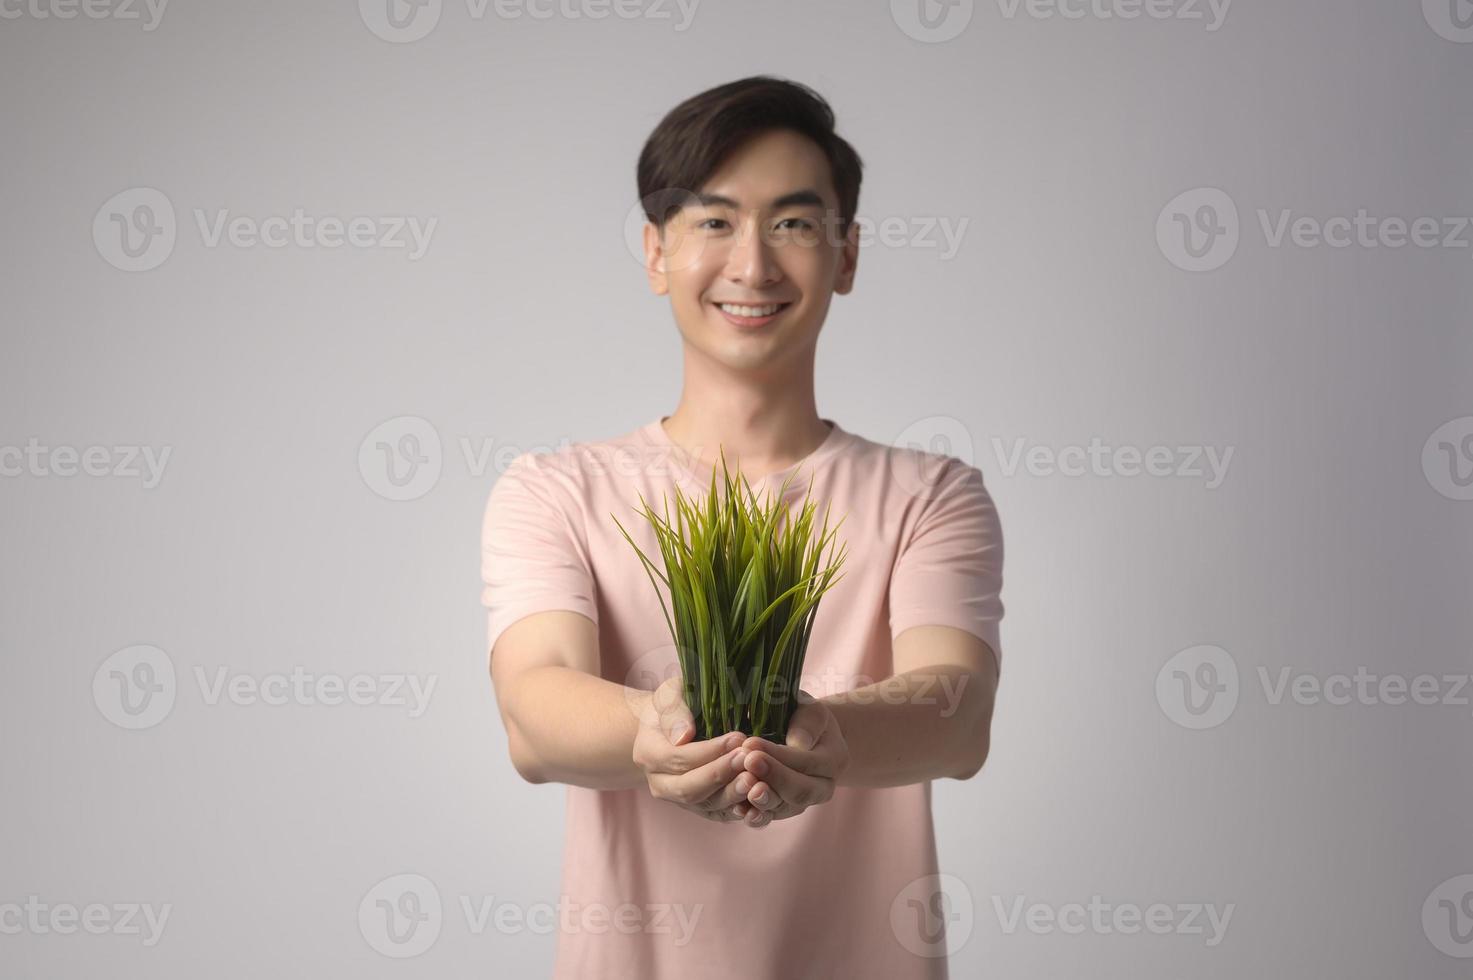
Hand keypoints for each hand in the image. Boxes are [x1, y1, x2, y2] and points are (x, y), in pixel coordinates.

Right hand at [631, 676, 756, 822]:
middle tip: (748, 759)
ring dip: (733, 794)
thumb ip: (674, 710)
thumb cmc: (676, 704)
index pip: (678, 758)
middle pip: (689, 788)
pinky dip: (739, 810)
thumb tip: (683, 735)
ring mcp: (679, 800)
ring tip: (756, 779)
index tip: (737, 737)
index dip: (709, 751)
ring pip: (707, 805)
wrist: (674, 727)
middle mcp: (659, 783)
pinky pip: (720, 814)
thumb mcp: (670, 695)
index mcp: (647, 753)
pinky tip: (759, 799)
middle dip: (720, 775)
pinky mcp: (700, 808)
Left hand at [735, 690, 848, 827]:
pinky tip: (738, 809)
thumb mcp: (810, 710)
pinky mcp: (783, 810)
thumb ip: (807, 724)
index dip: (779, 755)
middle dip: (773, 777)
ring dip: (763, 800)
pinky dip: (755, 816)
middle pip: (801, 791)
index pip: (807, 761)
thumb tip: (798, 743)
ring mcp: (803, 802)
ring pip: (785, 808)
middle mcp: (823, 787)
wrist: (805, 738)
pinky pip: (771, 817)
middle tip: (747, 762)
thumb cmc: (804, 717)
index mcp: (834, 759)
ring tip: (743, 787)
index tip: (751, 743)